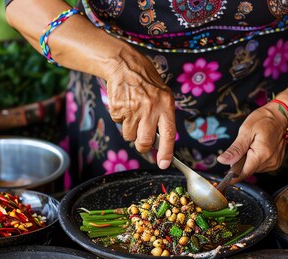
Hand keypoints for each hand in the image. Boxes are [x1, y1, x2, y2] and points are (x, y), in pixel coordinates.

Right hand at [104, 48, 175, 168]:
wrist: (125, 65)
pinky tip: (124, 105)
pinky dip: (121, 118)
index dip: (166, 152)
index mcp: (165, 105)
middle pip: (145, 141)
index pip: (168, 134)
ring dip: (130, 130)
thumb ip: (163, 117)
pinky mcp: (118, 108)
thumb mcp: (163, 95)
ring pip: (129, 135)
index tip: (164, 164)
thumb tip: (160, 143)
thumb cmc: (147, 82)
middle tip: (142, 144)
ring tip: (133, 112)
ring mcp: (133, 109)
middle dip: (143, 147)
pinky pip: (119, 124)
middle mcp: (150, 108)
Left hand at [217, 102, 287, 181]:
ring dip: (248, 160)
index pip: (243, 173)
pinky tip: (258, 148)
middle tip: (243, 146)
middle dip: (241, 162)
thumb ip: (235, 149)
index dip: (232, 176)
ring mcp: (274, 163)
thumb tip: (222, 161)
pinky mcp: (275, 163)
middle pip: (247, 170)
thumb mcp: (246, 131)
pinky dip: (255, 159)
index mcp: (262, 155)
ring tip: (252, 145)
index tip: (224, 178)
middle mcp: (270, 162)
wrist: (281, 116)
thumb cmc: (264, 120)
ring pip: (253, 168)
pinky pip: (260, 166)